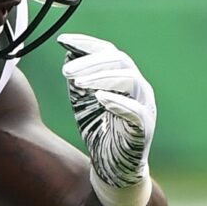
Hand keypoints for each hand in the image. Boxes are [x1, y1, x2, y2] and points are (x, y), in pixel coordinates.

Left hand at [58, 34, 155, 205]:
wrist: (112, 165)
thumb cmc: (98, 128)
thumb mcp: (81, 99)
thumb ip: (77, 77)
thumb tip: (67, 51)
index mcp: (123, 78)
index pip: (109, 52)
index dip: (87, 44)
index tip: (62, 40)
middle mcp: (137, 88)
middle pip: (119, 61)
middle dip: (91, 62)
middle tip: (65, 70)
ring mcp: (143, 107)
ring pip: (130, 80)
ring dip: (101, 77)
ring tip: (76, 82)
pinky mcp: (143, 129)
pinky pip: (135, 111)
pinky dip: (118, 102)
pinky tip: (99, 98)